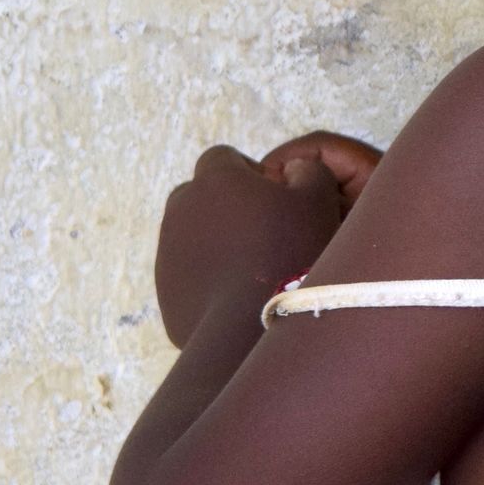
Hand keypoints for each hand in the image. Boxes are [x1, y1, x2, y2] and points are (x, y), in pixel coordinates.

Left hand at [153, 132, 382, 346]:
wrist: (250, 326)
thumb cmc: (289, 254)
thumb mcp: (318, 200)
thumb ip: (309, 170)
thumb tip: (295, 169)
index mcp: (215, 179)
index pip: (222, 158)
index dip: (248, 173)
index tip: (271, 197)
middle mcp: (182, 208)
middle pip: (200, 195)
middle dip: (225, 206)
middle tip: (261, 232)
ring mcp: (168, 250)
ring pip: (191, 235)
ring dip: (215, 243)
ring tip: (251, 268)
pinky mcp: (165, 289)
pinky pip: (187, 273)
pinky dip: (207, 278)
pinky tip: (238, 296)